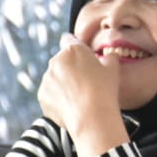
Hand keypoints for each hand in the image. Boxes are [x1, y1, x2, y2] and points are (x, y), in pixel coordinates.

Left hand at [37, 36, 128, 156]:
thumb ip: (110, 57)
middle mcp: (56, 61)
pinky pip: (50, 94)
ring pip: (55, 78)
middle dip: (70, 68)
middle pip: (62, 60)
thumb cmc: (104, 91)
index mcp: (73, 49)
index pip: (68, 39)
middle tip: (85, 82)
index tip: (80, 57)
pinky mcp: (42, 95)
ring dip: (63, 84)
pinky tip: (72, 106)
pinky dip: (58, 98)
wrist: (92, 118)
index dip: (75, 47)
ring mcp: (47, 78)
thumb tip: (109, 56)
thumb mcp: (113, 69)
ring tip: (79, 97)